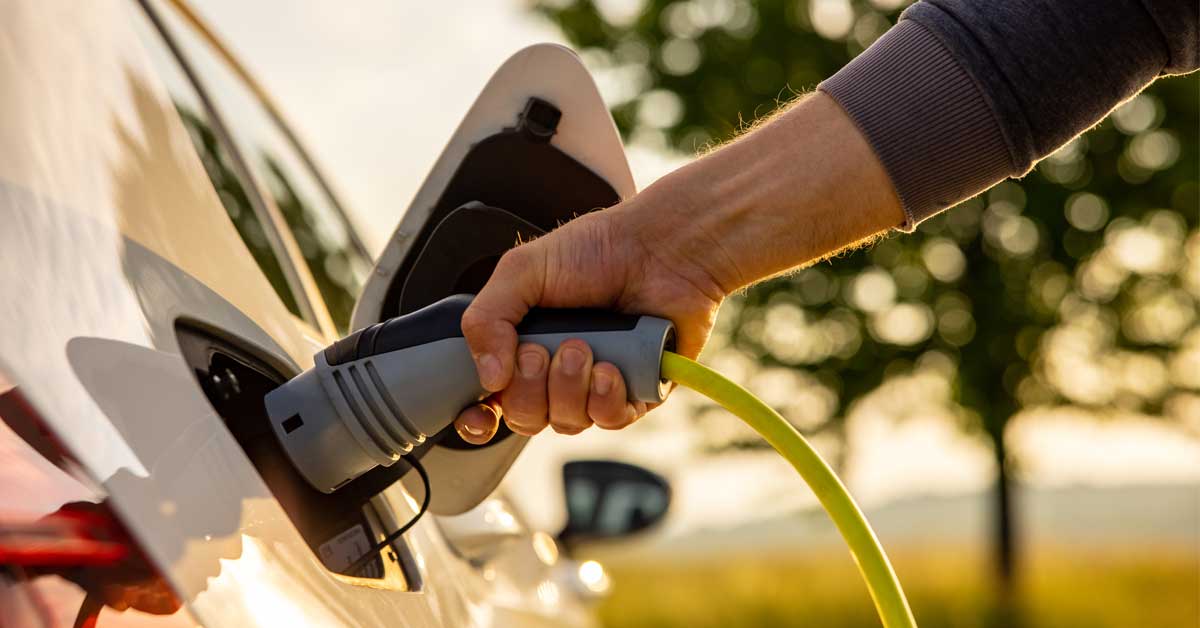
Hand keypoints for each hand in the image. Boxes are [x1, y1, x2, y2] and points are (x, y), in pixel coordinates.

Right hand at [453, 176, 728, 443]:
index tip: (480, 414)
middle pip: (525, 418)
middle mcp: (557, 372)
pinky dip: (605, 399)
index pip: (491, 401)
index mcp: (523, 345)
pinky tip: (611, 369)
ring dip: (568, 388)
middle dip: (528, 390)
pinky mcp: (637, 393)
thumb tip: (488, 378)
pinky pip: (609, 420)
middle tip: (540, 351)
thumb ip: (486, 318)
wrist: (661, 248)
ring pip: (567, 423)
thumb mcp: (522, 271)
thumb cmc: (597, 250)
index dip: (480, 418)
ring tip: (583, 347)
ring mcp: (596, 385)